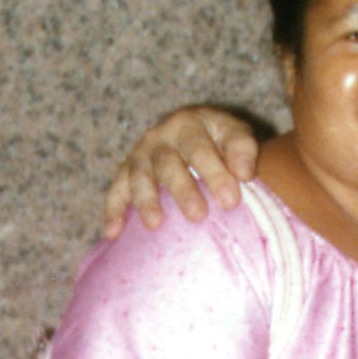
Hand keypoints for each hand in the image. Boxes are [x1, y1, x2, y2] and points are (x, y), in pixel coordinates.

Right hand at [102, 107, 258, 236]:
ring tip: (155, 225)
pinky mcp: (126, 172)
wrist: (199, 135)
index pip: (200, 149)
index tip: (231, 201)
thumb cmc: (221, 142)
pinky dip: (114, 210)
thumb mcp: (236, 135)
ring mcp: (140, 154)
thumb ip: (243, 149)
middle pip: (168, 164)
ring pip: (139, 176)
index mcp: (188, 125)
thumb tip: (244, 173)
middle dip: (182, 191)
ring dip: (146, 200)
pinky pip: (116, 190)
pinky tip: (113, 233)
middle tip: (198, 216)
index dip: (214, 174)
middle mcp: (160, 137)